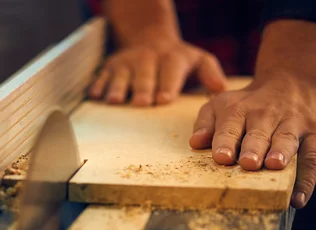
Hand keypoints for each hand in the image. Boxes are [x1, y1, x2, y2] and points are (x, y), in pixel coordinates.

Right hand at [88, 40, 226, 105]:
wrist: (150, 40)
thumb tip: (220, 89)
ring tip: (116, 101)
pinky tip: (95, 96)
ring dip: (118, 87)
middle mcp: (147, 58)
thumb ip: (210, 73)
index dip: (167, 84)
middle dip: (142, 87)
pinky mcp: (110, 67)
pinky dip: (98, 85)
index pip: (170, 70)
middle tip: (142, 103)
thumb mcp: (198, 60)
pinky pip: (102, 76)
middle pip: (145, 73)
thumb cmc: (178, 61)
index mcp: (171, 58)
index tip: (164, 100)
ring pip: (121, 74)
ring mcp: (127, 62)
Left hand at [190, 70, 315, 208]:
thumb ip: (206, 124)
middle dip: (254, 148)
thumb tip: (195, 143)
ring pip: (287, 139)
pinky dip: (307, 180)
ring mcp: (293, 124)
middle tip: (248, 163)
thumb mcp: (222, 105)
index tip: (221, 157)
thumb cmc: (248, 104)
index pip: (230, 126)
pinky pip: (312, 157)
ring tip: (275, 165)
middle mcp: (266, 115)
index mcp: (239, 110)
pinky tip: (297, 199)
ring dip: (282, 152)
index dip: (225, 141)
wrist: (293, 81)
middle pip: (259, 133)